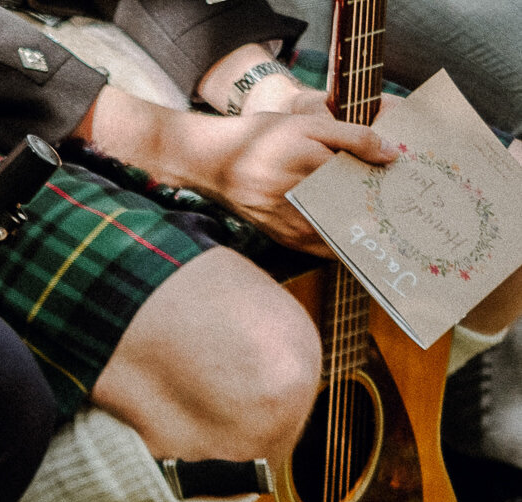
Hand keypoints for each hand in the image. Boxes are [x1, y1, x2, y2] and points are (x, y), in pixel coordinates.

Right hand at [167, 108, 396, 251]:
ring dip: (369, 234)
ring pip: (345, 238)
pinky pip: (325, 248)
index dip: (396, 192)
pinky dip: (345, 241)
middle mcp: (304, 207)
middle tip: (414, 215)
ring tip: (390, 225)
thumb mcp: (309, 124)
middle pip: (361, 219)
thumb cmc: (262, 138)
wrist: (212, 163)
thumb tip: (392, 155)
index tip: (417, 193)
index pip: (369, 188)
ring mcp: (293, 229)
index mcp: (314, 172)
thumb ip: (354, 137)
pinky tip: (358, 231)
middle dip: (388, 217)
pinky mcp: (285, 240)